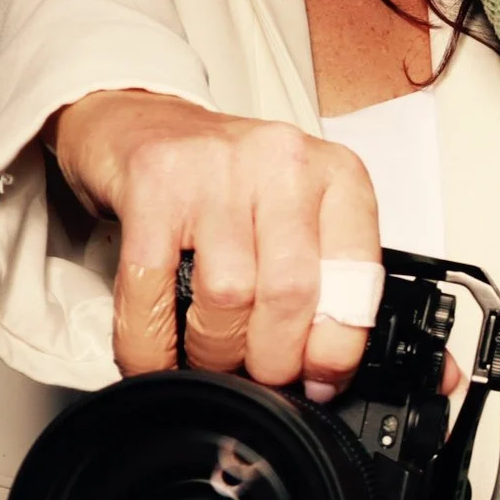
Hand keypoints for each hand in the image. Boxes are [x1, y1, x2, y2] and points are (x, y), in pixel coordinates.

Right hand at [47, 88, 379, 392]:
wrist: (143, 120)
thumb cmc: (229, 178)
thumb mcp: (298, 211)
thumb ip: (322, 274)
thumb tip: (326, 369)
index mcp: (336, 175)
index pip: (356, 275)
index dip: (337, 346)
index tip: (319, 379)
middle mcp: (283, 164)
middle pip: (291, 293)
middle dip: (274, 359)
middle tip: (261, 377)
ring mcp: (216, 171)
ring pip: (229, 296)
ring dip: (217, 352)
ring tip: (212, 358)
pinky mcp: (152, 186)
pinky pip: (153, 290)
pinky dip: (151, 343)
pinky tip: (156, 358)